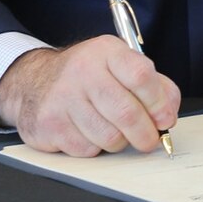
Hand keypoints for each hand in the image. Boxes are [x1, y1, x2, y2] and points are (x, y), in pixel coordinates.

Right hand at [0, 38, 180, 156]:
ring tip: (114, 130)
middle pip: (127, 113)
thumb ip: (154, 86)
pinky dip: (95, 148)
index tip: (165, 119)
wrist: (34, 81)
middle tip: (149, 139)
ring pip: (109, 137)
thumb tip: (168, 115)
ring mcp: (62, 99)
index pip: (141, 76)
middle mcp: (82, 72)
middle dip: (145, 134)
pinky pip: (87, 150)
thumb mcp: (122, 66)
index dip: (159, 103)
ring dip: (119, 142)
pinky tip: (88, 132)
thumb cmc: (89, 77)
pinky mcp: (49, 125)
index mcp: (106, 52)